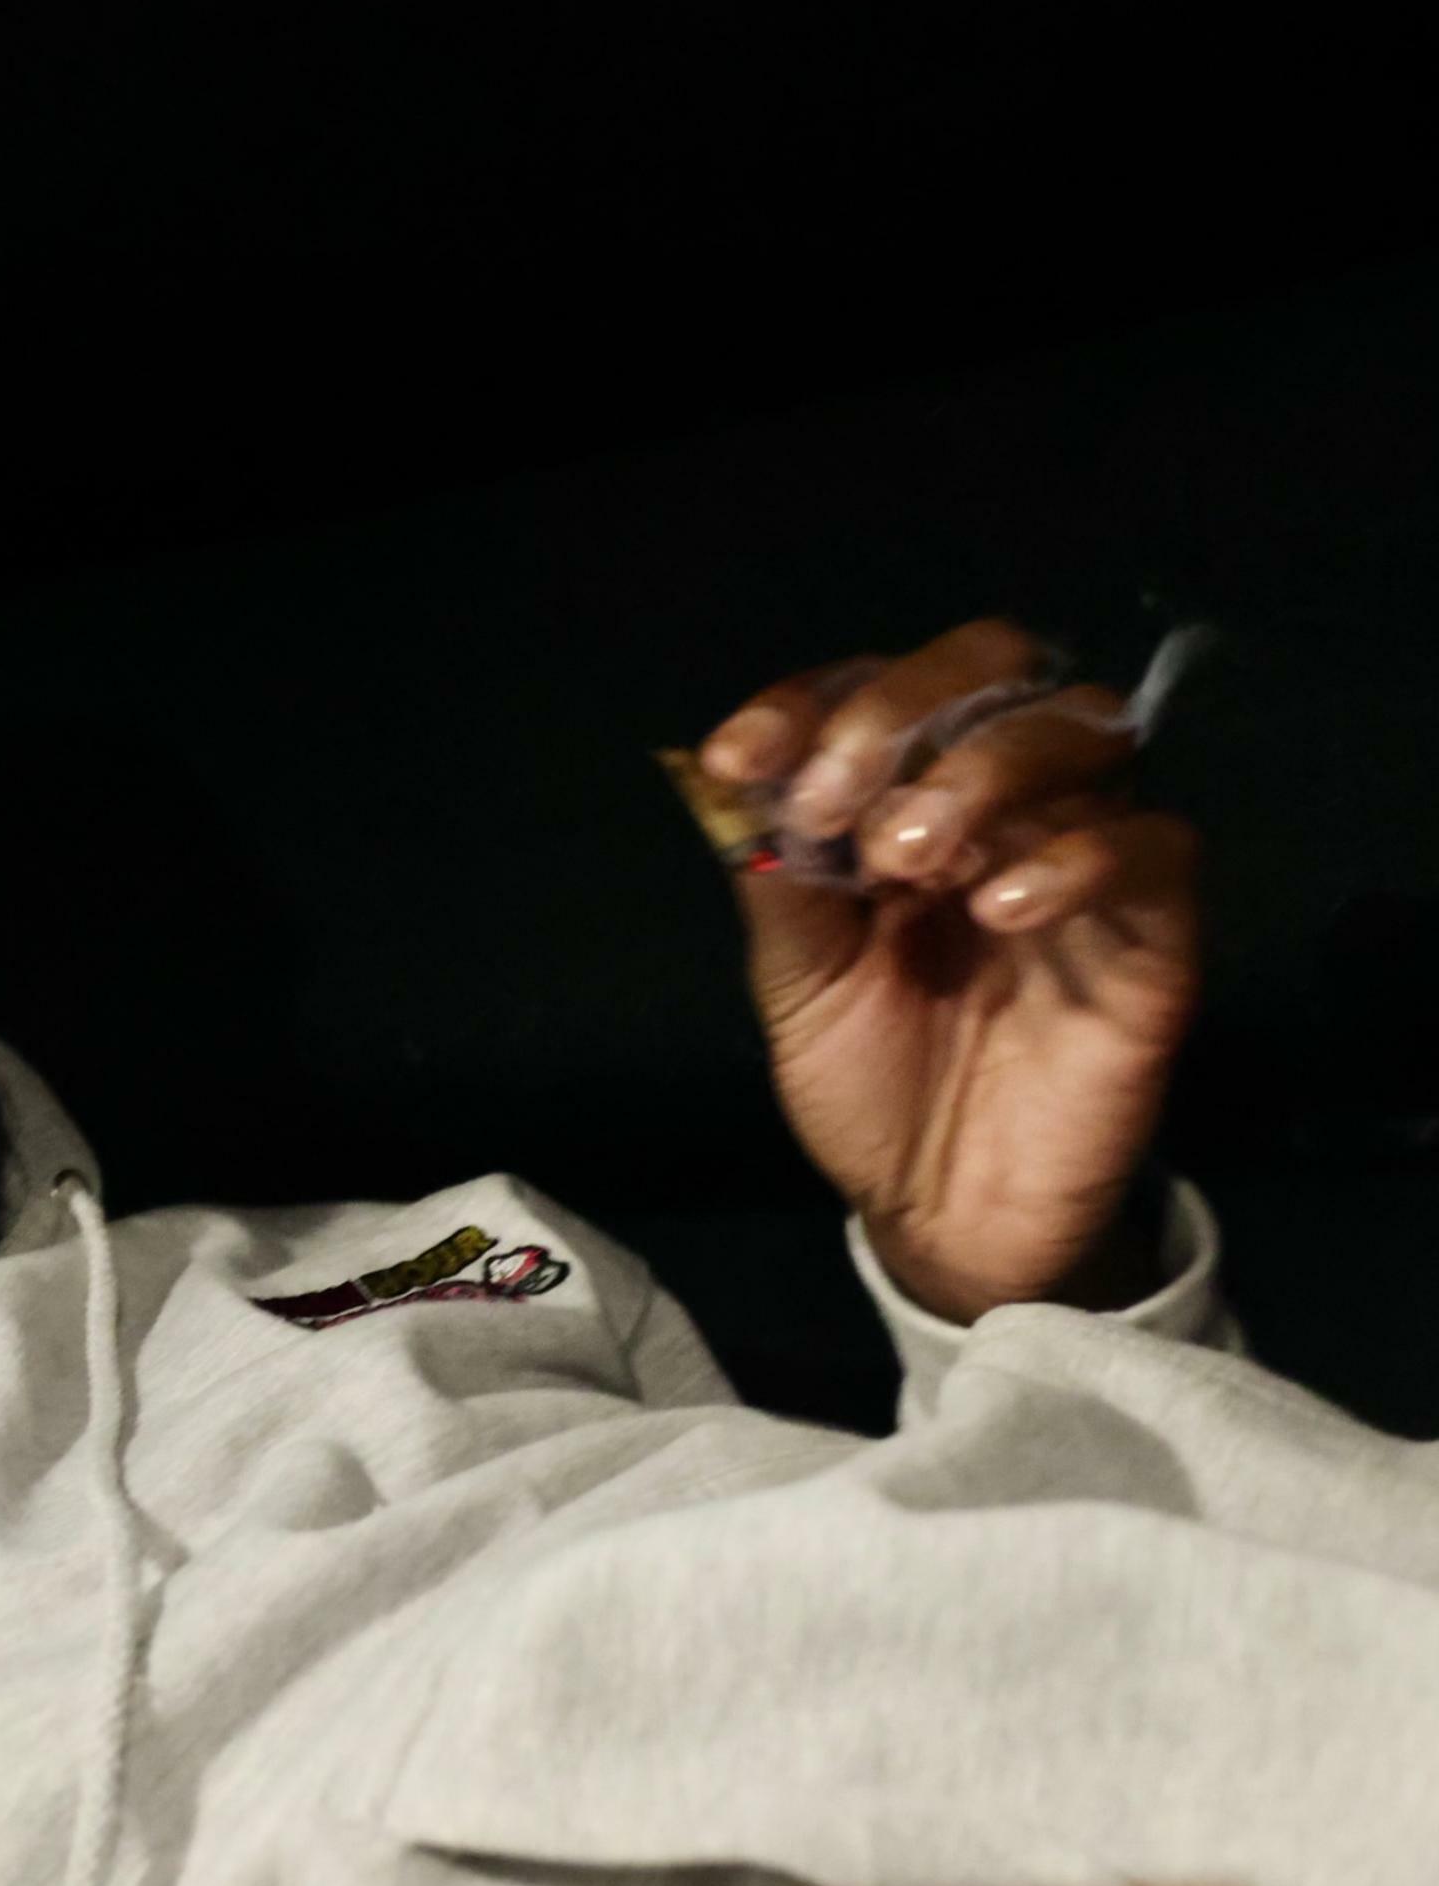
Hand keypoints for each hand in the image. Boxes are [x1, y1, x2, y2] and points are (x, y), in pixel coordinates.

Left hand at [696, 618, 1200, 1320]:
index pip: (880, 690)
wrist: (942, 1215)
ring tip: (907, 856)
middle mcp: (1006, 807)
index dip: (808, 705)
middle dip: (905, 712)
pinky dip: (1074, 858)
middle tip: (836, 802)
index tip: (735, 759)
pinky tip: (998, 908)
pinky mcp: (1155, 933)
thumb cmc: (873, 1086)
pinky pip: (1154, 848)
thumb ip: (779, 880)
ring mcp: (1086, 860)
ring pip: (1083, 732)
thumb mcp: (797, 983)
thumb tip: (729, 776)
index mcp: (910, 800)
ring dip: (981, 772)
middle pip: (999, 671)